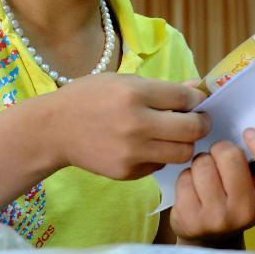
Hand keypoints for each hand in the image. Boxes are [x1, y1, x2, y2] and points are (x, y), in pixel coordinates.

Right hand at [41, 73, 209, 179]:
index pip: (186, 98)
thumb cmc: (88, 97)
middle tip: (198, 121)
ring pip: (183, 153)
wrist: (53, 129)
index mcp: (135, 94)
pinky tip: (147, 146)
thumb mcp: (122, 81)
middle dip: (201, 124)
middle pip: (192, 129)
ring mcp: (132, 151)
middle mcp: (137, 124)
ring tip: (174, 135)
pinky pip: (160, 165)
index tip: (198, 102)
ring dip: (184, 143)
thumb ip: (162, 87)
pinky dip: (161, 156)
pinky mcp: (127, 171)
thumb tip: (197, 88)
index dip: (198, 99)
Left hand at [170, 128, 254, 243]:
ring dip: (201, 162)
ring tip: (206, 175)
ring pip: (203, 163)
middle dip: (221, 149)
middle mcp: (246, 212)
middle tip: (220, 158)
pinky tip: (193, 188)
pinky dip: (186, 176)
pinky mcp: (191, 219)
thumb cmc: (236, 200)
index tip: (249, 133)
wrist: (211, 238)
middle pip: (230, 156)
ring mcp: (218, 218)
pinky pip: (184, 178)